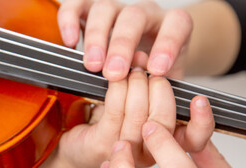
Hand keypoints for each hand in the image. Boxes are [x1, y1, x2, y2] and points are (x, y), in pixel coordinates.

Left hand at [54, 56, 213, 167]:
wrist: (75, 145)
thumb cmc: (107, 124)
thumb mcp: (137, 104)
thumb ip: (149, 87)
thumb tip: (147, 57)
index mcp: (165, 146)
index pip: (195, 140)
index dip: (202, 121)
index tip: (199, 99)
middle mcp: (149, 154)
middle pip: (165, 121)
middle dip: (158, 89)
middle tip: (148, 71)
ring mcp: (126, 153)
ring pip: (140, 116)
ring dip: (135, 86)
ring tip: (130, 70)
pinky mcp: (103, 145)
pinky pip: (115, 112)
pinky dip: (117, 90)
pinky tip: (114, 80)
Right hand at [58, 0, 192, 79]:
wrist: (143, 56)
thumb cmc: (155, 70)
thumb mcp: (167, 79)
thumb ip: (162, 82)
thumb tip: (147, 82)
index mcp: (171, 25)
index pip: (176, 25)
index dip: (167, 45)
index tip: (155, 71)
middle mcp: (144, 12)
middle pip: (134, 17)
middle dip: (122, 46)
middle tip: (113, 73)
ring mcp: (117, 9)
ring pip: (104, 9)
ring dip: (96, 37)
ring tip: (92, 66)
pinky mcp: (91, 10)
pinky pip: (78, 4)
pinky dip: (70, 20)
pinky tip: (69, 42)